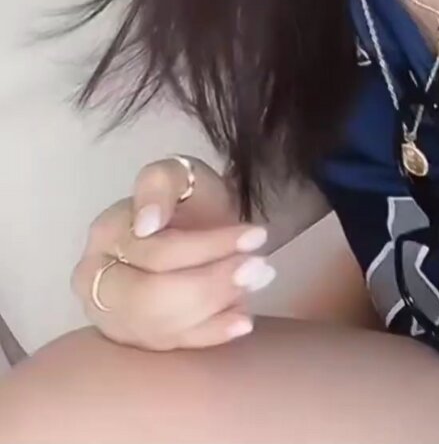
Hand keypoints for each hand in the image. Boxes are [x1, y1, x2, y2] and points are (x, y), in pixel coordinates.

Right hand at [71, 156, 275, 350]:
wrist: (191, 224)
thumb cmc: (185, 197)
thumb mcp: (177, 174)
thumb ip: (159, 185)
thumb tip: (146, 224)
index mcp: (106, 234)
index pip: (156, 253)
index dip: (207, 247)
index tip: (257, 235)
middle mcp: (97, 281)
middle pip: (151, 300)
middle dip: (211, 286)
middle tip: (260, 268)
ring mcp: (112, 316)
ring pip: (160, 327)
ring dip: (215, 308)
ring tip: (258, 281)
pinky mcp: (133, 339)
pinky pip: (170, 347)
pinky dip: (209, 335)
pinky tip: (243, 321)